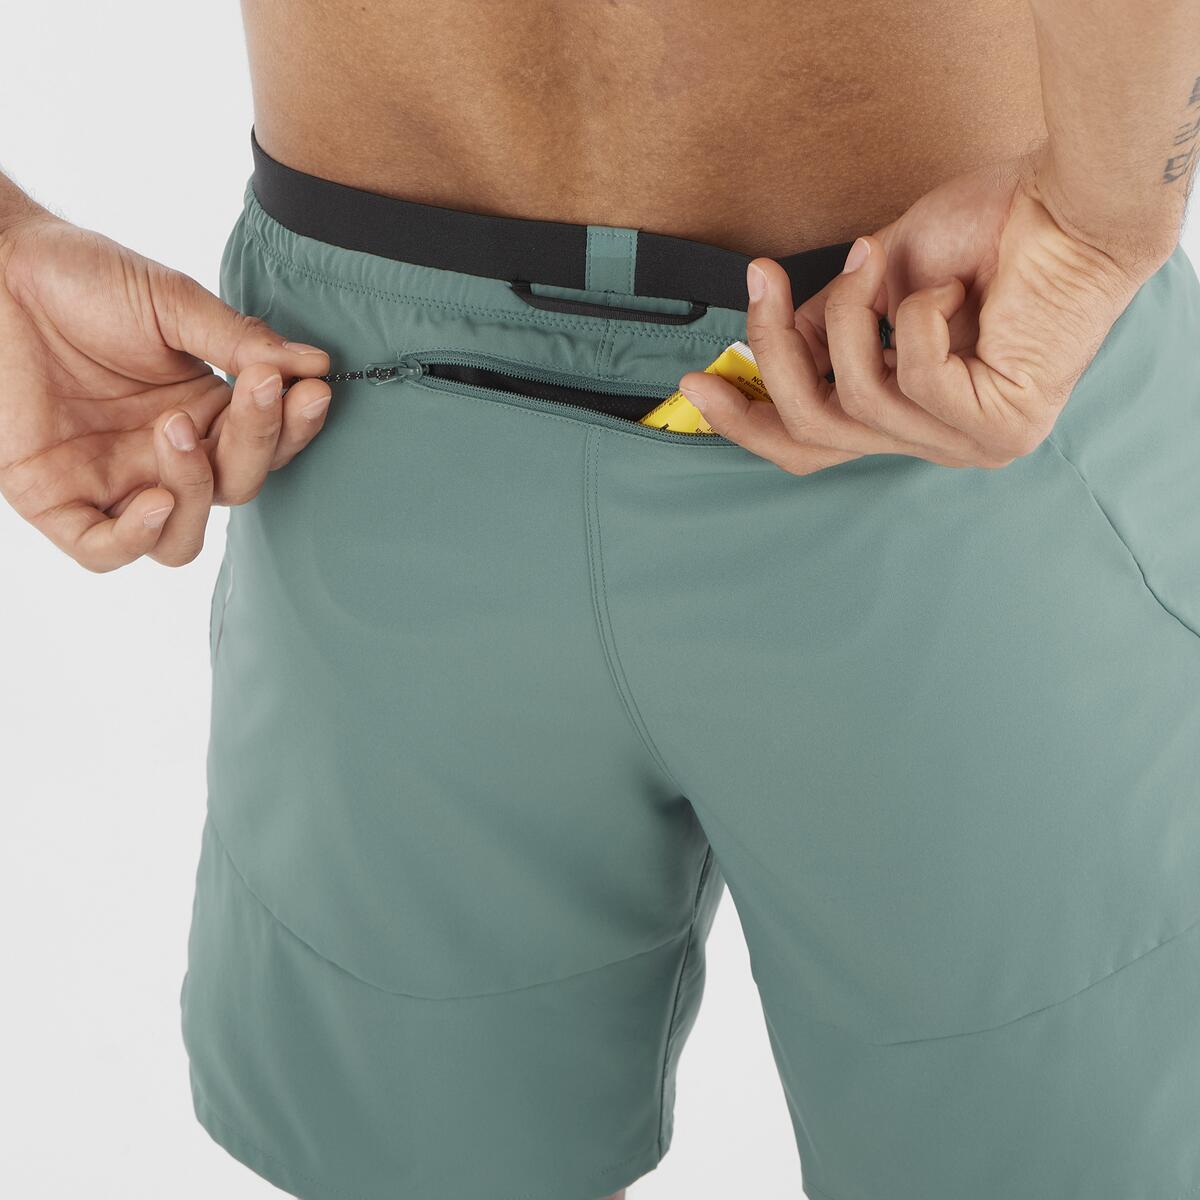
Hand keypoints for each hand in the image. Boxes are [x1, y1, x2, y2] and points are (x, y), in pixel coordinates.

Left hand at [0, 211, 331, 570]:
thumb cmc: (83, 278)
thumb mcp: (173, 304)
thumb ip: (241, 341)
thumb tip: (314, 365)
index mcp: (202, 413)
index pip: (265, 447)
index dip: (292, 428)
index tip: (309, 389)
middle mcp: (164, 456)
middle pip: (236, 491)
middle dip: (254, 446)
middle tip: (250, 390)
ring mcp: (113, 481)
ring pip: (181, 541)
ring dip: (197, 495)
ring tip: (178, 429)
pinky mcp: (56, 499)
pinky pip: (103, 551)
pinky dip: (135, 538)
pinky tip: (153, 501)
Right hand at [679, 154, 1159, 472]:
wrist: (1072, 203)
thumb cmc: (986, 233)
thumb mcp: (875, 283)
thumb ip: (824, 326)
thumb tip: (764, 346)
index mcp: (908, 416)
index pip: (811, 446)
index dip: (746, 423)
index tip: (695, 384)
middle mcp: (936, 442)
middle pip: (814, 435)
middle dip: (775, 354)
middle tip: (761, 283)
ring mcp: (970, 445)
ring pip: (858, 403)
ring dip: (854, 316)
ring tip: (881, 260)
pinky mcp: (1001, 428)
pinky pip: (918, 382)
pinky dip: (919, 318)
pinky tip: (957, 292)